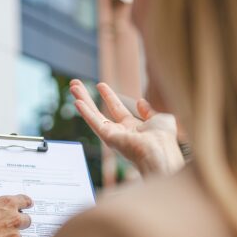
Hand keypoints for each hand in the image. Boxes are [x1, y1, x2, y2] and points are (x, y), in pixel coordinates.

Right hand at [69, 79, 183, 175]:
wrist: (161, 150)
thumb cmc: (164, 138)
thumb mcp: (160, 118)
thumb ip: (149, 110)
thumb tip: (140, 101)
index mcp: (133, 127)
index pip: (116, 109)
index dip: (108, 96)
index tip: (100, 85)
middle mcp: (120, 131)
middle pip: (98, 110)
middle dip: (88, 97)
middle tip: (77, 85)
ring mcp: (112, 134)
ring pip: (93, 114)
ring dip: (82, 99)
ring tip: (73, 86)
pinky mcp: (108, 137)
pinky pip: (94, 122)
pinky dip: (85, 112)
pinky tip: (77, 101)